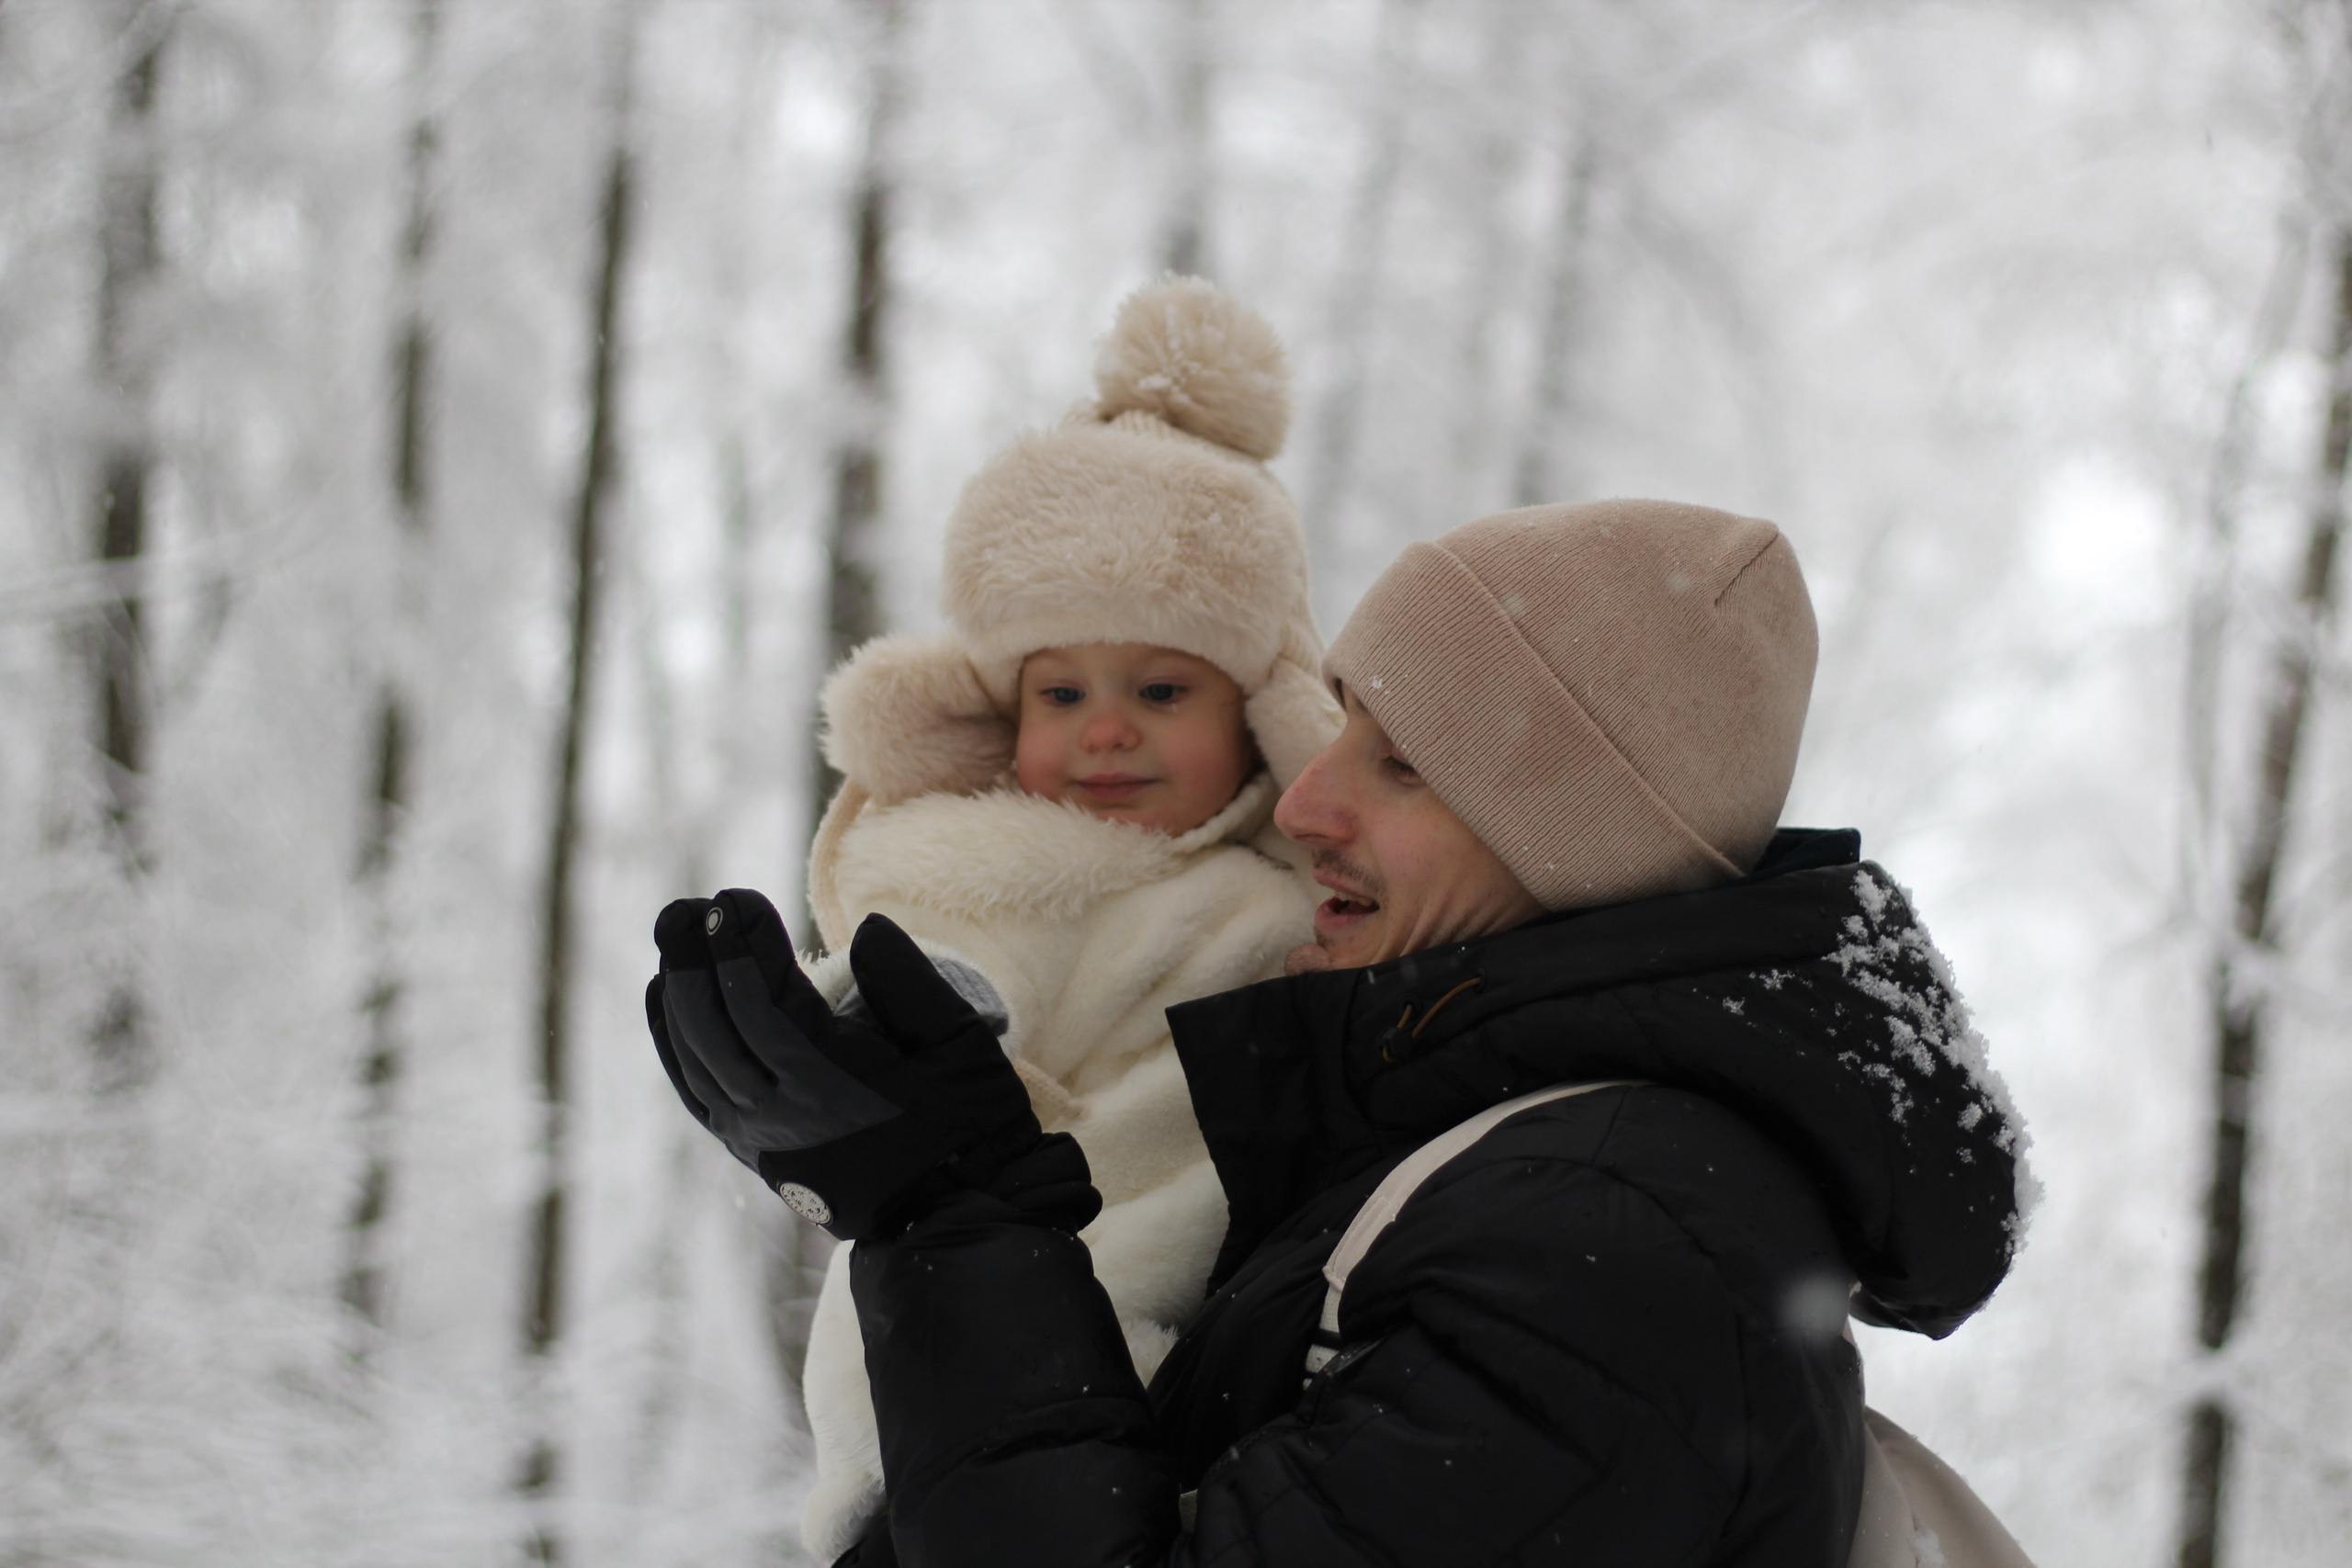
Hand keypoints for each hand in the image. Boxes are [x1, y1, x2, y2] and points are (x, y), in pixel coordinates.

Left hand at [645, 889, 1040, 1238]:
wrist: (955, 1219)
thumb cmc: (968, 1129)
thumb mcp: (962, 1049)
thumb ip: (912, 986)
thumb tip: (869, 927)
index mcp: (832, 1085)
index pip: (763, 1003)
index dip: (743, 946)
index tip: (736, 898)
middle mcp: (781, 1115)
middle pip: (715, 1028)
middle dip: (695, 959)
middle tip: (687, 907)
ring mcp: (760, 1139)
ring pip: (696, 1057)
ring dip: (679, 991)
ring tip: (676, 932)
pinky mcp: (753, 1152)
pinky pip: (694, 1090)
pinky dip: (671, 1040)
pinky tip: (664, 996)